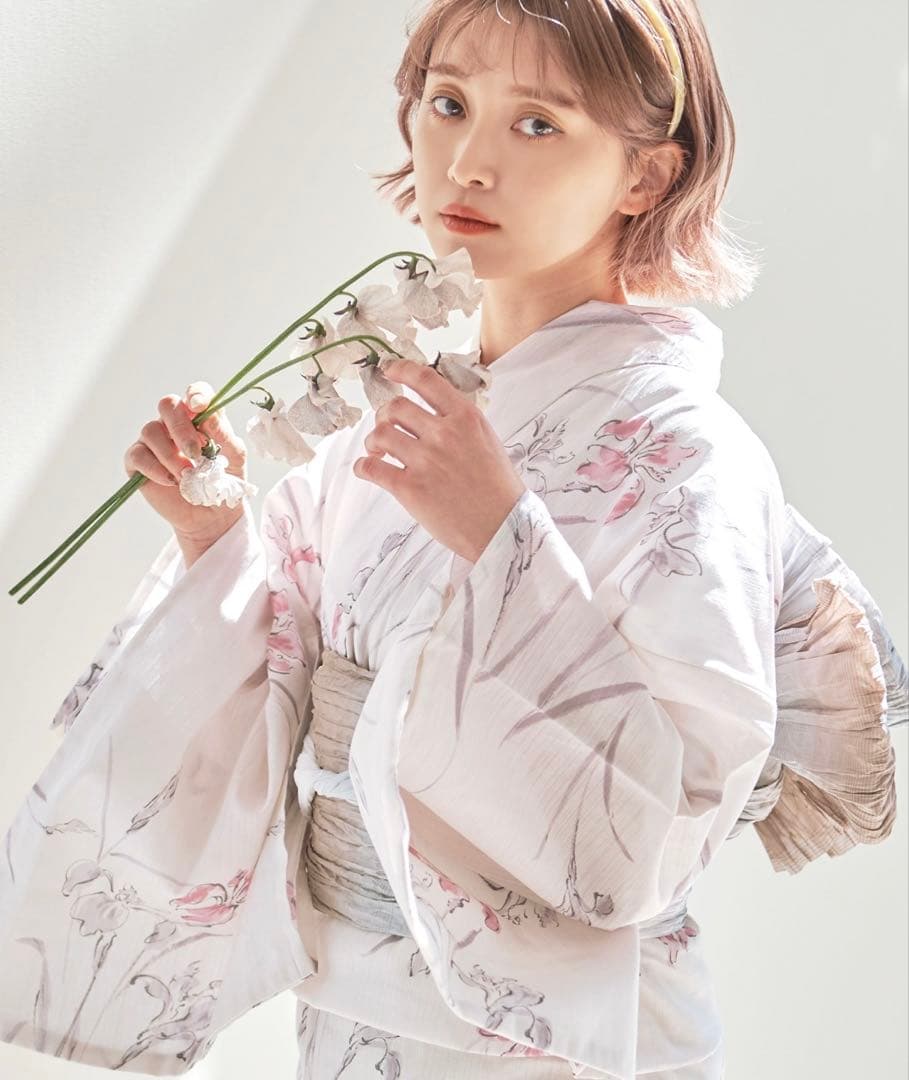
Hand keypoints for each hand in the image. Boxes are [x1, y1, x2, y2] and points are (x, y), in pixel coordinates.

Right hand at [124, 382, 246, 547]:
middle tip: (197, 454)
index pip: (195, 393)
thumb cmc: (224, 481)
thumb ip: (223, 432)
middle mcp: (174, 424)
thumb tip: (206, 412)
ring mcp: (154, 441)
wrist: (212, 515)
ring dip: (171, 455)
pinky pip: (138, 455)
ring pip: (150, 431)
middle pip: (167, 405)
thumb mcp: (234, 456)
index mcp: (200, 418)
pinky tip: (171, 481)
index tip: (199, 406)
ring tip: (187, 476)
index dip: (195, 394)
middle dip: (181, 428)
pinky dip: (155, 468)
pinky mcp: (138, 462)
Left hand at [352, 357, 526, 561]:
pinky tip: (366, 468)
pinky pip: (372, 468)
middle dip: (384, 415)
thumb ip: (461, 424)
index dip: (401, 370)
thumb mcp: (488, 441)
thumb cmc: (499, 489)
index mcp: (465, 418)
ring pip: (380, 434)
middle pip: (395, 407)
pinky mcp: (410, 488)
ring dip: (373, 441)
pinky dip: (363, 466)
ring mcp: (425, 460)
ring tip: (379, 451)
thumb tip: (434, 414)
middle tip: (385, 426)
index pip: (425, 380)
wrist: (503, 528)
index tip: (389, 371)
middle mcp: (443, 434)